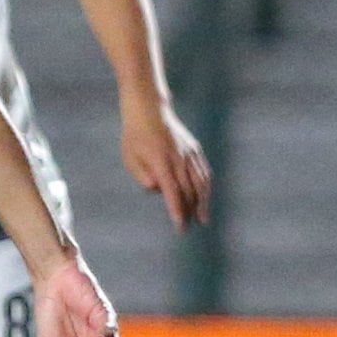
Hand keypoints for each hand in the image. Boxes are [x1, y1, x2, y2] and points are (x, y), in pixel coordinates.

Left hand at [121, 106, 212, 230]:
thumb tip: (157, 188)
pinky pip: (204, 172)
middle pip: (189, 190)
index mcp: (161, 161)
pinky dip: (206, 187)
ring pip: (201, 182)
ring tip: (203, 218)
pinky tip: (204, 198)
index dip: (177, 210)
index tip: (180, 226)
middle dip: (189, 210)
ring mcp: (189, 152)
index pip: (172, 191)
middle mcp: (179, 157)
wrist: (149, 109)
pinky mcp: (195, 149)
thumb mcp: (130, 157)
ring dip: (203, 202)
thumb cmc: (135, 136)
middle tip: (187, 227)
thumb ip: (142, 175)